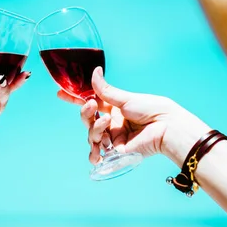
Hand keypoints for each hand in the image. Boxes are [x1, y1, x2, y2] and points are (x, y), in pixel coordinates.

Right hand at [58, 67, 210, 165]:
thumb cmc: (151, 109)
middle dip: (85, 112)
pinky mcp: (117, 153)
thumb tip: (94, 72)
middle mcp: (112, 123)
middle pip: (87, 119)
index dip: (75, 99)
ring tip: (107, 124)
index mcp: (114, 107)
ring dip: (95, 129)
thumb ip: (105, 90)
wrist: (166, 127)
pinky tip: (98, 153)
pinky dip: (94, 155)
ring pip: (91, 135)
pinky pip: (98, 155)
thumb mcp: (125, 98)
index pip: (90, 102)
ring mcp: (114, 138)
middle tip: (91, 106)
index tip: (60, 93)